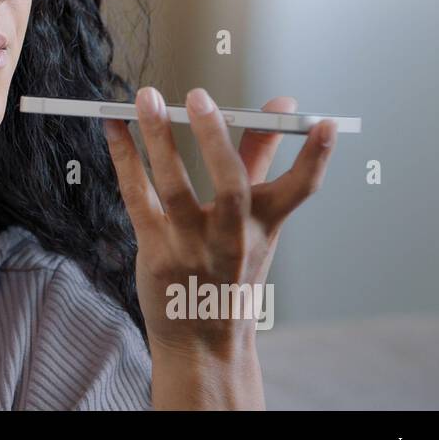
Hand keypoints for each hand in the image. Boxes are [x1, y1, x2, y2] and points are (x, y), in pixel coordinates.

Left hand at [103, 87, 336, 407]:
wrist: (203, 343)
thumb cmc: (229, 269)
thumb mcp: (255, 222)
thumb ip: (261, 159)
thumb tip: (281, 106)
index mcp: (265, 226)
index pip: (301, 190)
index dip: (316, 157)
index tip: (323, 124)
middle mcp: (232, 239)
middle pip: (231, 186)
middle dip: (215, 139)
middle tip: (199, 96)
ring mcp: (191, 248)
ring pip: (174, 189)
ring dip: (159, 139)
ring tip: (145, 99)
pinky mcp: (155, 252)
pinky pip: (137, 198)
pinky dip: (125, 159)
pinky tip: (115, 128)